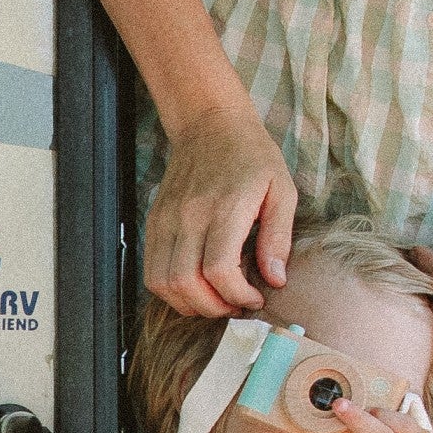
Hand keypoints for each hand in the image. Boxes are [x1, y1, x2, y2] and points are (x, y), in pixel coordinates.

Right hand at [147, 107, 296, 315]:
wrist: (210, 124)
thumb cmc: (252, 157)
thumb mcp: (282, 190)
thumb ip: (278, 238)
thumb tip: (274, 279)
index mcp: (225, 208)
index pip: (219, 270)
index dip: (237, 296)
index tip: (254, 299)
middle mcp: (189, 216)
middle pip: (186, 283)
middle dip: (213, 308)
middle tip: (234, 307)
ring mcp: (166, 220)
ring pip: (162, 282)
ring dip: (188, 303)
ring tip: (213, 301)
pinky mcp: (154, 222)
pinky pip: (151, 269)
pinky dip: (170, 289)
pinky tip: (194, 286)